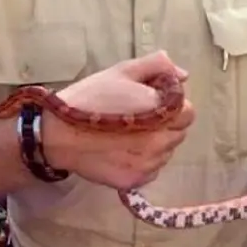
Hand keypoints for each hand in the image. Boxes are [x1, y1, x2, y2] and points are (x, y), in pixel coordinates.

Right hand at [43, 51, 196, 189]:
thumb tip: (182, 75)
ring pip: (166, 153)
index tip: (152, 101)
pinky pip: (152, 169)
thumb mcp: (121, 72)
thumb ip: (157, 66)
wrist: (58, 135)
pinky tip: (123, 150)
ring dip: (156, 143)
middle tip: (139, 116)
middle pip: (179, 133)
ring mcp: (149, 164)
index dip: (173, 104)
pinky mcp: (135, 181)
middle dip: (166, 123)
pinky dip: (143, 161)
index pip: (188, 112)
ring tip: (129, 134)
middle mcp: (160, 141)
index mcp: (160, 112)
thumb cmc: (90, 99)